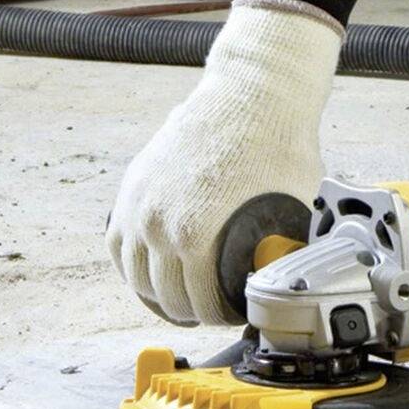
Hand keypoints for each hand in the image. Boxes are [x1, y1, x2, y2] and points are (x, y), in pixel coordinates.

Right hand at [106, 0, 340, 325]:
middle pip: (166, 298)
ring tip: (179, 299)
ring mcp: (139, 203)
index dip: (222, 317)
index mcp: (195, 236)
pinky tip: (149, 271)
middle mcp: (157, 224)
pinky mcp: (134, 184)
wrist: (252, 91)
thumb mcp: (291, 209)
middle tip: (211, 310)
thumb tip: (278, 282)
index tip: (233, 314)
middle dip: (192, 311)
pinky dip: (131, 264)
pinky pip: (117, 242)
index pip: (203, 305)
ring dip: (157, 293)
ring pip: (136, 275)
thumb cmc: (276, 143)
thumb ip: (277, 250)